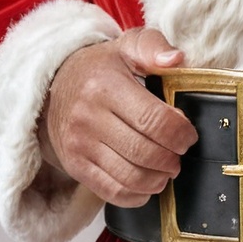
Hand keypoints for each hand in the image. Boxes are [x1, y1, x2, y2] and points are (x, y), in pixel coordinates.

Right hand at [38, 28, 197, 206]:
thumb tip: (177, 59)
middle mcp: (88, 118)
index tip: (189, 135)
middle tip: (179, 153)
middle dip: (173, 158)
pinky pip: (112, 192)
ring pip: (131, 177)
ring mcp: (79, 145)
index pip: (153, 120)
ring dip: (158, 179)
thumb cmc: (100, 68)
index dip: (180, 133)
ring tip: (167, 169)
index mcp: (105, 86)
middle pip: (145, 153)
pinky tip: (149, 184)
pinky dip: (137, 195)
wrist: (53, 86)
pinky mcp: (75, 166)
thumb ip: (154, 47)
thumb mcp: (126, 47)